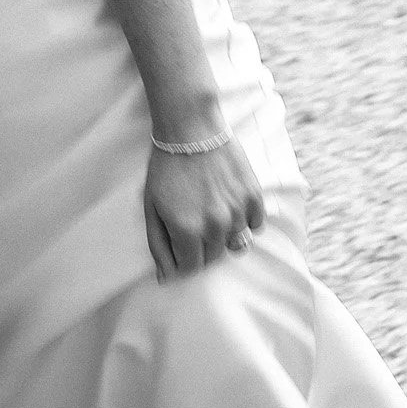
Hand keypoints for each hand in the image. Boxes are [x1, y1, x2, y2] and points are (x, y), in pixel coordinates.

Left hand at [143, 135, 265, 280]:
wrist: (191, 129)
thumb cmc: (166, 168)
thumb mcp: (151, 208)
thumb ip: (159, 246)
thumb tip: (165, 279)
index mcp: (186, 231)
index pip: (190, 268)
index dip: (182, 260)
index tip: (179, 245)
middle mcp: (215, 226)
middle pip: (213, 257)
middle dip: (201, 247)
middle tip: (192, 222)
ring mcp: (237, 211)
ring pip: (235, 242)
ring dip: (223, 233)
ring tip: (210, 206)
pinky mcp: (253, 196)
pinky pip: (255, 224)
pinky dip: (244, 219)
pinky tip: (229, 201)